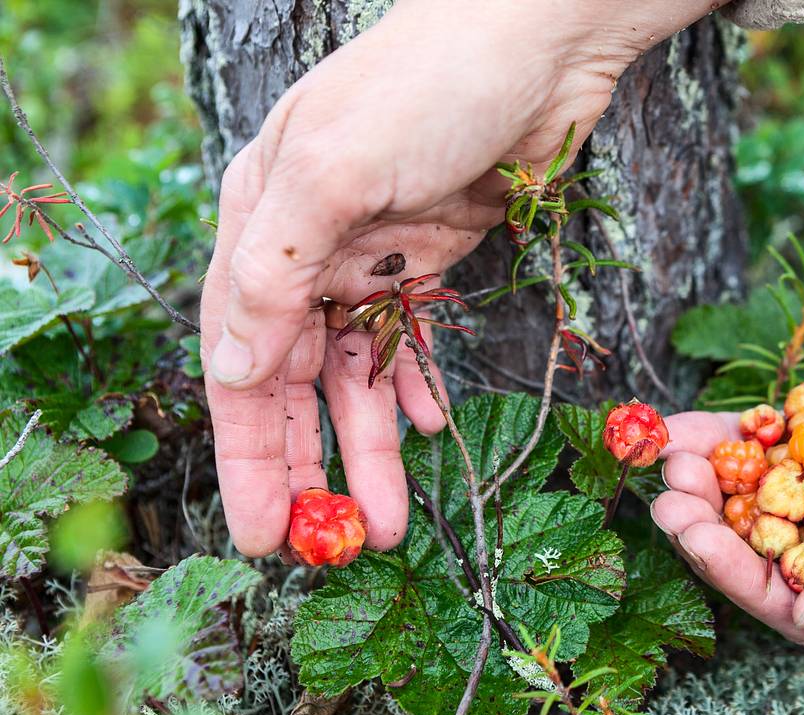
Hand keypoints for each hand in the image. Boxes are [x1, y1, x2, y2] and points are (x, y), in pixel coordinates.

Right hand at [201, 0, 718, 555]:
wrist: (540, 40)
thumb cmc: (428, 85)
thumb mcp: (332, 171)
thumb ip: (273, 273)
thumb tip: (235, 372)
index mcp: (260, 222)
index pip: (239, 358)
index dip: (247, 450)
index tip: (261, 529)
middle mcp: (309, 244)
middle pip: (297, 379)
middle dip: (308, 465)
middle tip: (326, 546)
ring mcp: (375, 251)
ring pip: (360, 372)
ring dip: (373, 446)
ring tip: (391, 520)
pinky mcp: (435, 254)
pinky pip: (413, 341)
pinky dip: (415, 388)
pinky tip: (425, 429)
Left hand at [651, 221, 803, 647]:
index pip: (800, 600)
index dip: (741, 577)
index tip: (695, 539)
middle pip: (766, 545)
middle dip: (710, 527)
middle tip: (667, 501)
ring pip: (757, 487)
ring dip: (707, 478)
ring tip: (667, 458)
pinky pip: (767, 430)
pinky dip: (721, 430)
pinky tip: (673, 426)